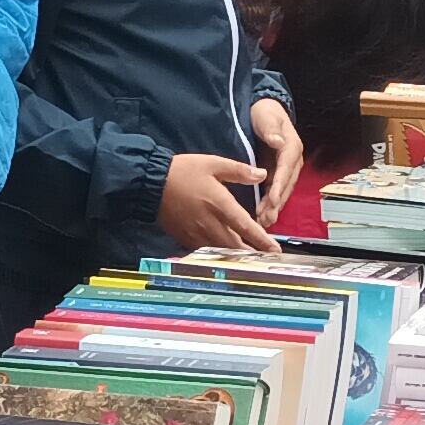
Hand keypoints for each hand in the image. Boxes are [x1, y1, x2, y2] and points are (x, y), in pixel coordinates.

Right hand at [158, 151, 273, 251]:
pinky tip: (226, 255)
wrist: (150, 183)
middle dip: (252, 254)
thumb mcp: (213, 163)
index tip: (275, 251)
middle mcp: (209, 223)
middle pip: (235, 246)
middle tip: (266, 259)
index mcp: (219, 204)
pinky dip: (218, 254)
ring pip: (221, 251)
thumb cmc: (183, 171)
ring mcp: (196, 234)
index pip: (245, 227)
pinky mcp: (185, 238)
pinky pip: (206, 250)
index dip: (262, 241)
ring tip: (251, 260)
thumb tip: (263, 174)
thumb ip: (239, 171)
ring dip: (237, 257)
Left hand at [249, 98, 304, 224]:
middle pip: (286, 185)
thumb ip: (271, 129)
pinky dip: (270, 203)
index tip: (271, 200)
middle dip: (277, 203)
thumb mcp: (267, 117)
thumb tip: (278, 142)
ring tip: (264, 222)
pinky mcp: (279, 173)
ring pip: (282, 191)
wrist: (264, 110)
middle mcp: (293, 161)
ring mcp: (287, 168)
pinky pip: (275, 190)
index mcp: (292, 147)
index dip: (279, 185)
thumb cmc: (265, 113)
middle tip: (267, 219)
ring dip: (274, 207)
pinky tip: (262, 216)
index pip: (286, 169)